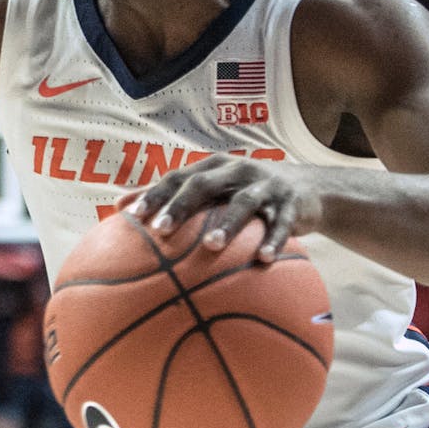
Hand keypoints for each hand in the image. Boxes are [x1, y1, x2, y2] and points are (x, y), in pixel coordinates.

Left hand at [122, 156, 322, 262]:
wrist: (308, 188)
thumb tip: (119, 206)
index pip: (178, 177)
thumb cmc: (243, 192)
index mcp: (213, 167)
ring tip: (211, 246)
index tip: (132, 215)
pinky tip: (263, 260)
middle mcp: (237, 170)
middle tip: (161, 231)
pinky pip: (281, 224)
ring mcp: (266, 186)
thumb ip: (170, 196)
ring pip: (244, 203)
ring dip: (227, 224)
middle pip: (204, 185)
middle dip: (181, 207)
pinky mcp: (292, 205)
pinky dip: (273, 241)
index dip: (155, 194)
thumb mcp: (211, 188)